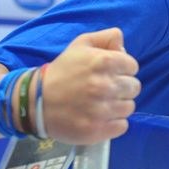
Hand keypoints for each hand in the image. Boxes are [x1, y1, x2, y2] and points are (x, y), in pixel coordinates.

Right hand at [42, 28, 139, 144]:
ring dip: (118, 106)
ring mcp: (102, 110)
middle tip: (105, 90)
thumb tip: (123, 45)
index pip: (133, 67)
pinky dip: (114, 123)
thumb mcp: (81, 44)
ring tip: (101, 104)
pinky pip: (122, 126)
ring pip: (129, 107)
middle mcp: (105, 85)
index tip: (110, 74)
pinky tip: (100, 118)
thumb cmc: (62, 71)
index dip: (123, 70)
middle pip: (134, 88)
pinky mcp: (97, 130)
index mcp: (104, 62)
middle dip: (122, 87)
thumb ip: (107, 38)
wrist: (34, 102)